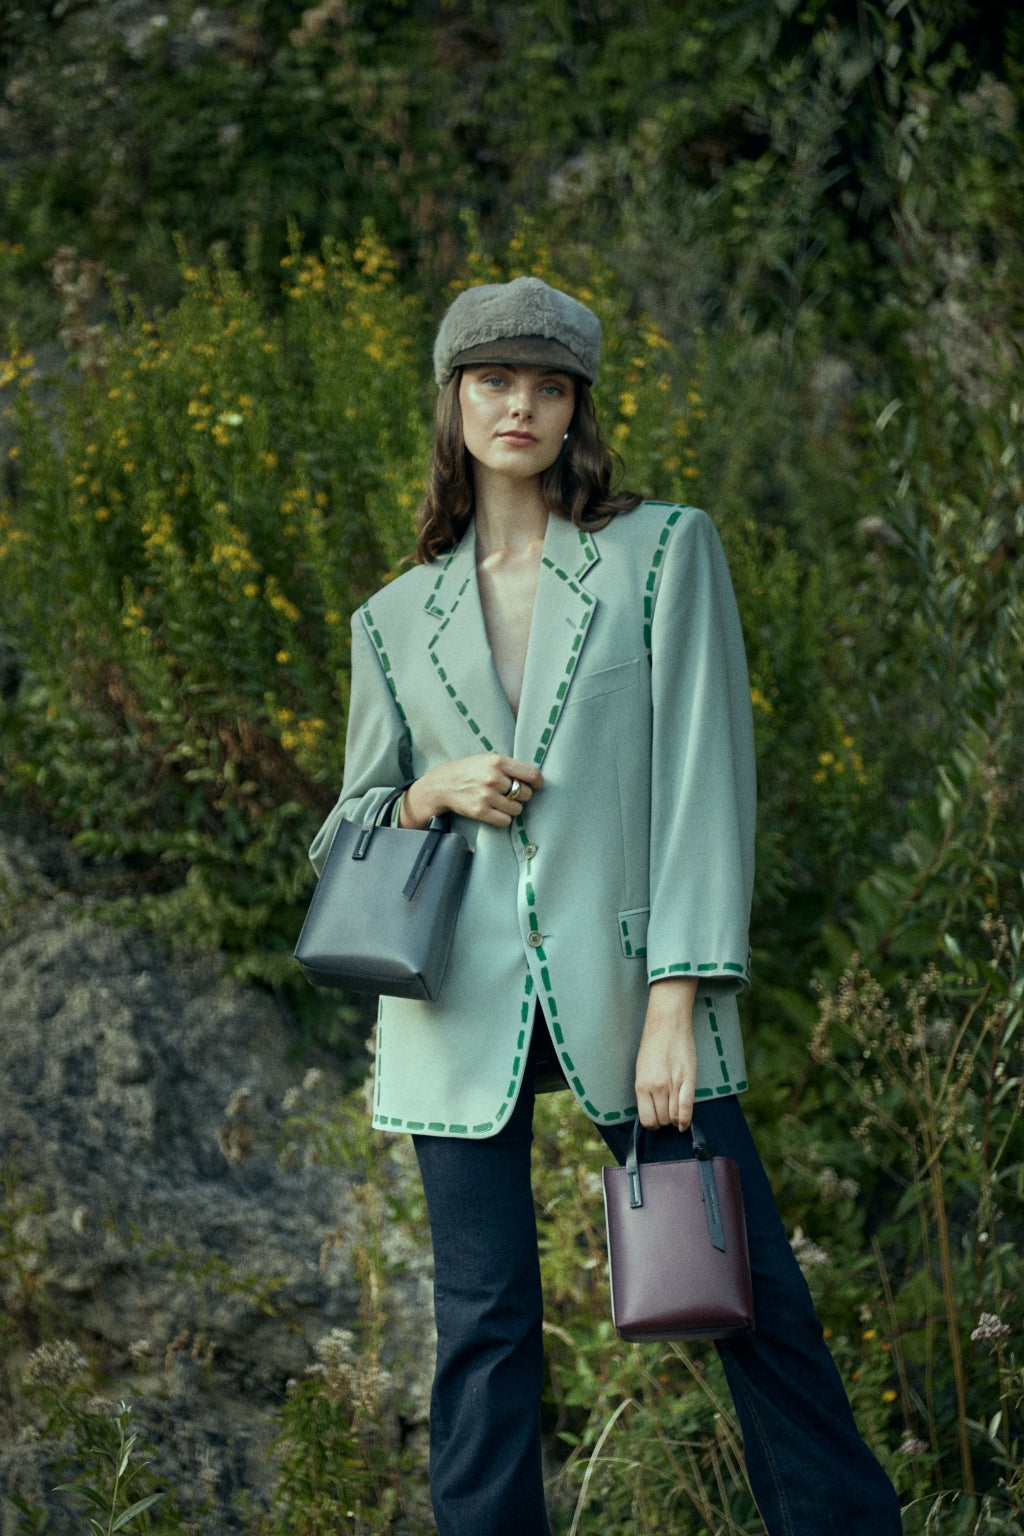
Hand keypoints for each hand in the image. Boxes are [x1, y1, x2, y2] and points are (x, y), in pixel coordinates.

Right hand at [399, 753, 542, 828]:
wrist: (443, 784)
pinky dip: (504, 817)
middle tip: (512, 793)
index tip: (536, 784)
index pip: (531, 774)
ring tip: (502, 801)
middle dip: (522, 795)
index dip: (537, 781)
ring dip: (513, 807)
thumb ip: (509, 766)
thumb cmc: (469, 770)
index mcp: (498, 762)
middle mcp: (493, 778)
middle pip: (526, 793)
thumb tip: (534, 779)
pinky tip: (496, 810)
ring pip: (517, 809)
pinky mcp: (480, 811)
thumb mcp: (488, 759)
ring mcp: (486, 796)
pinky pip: (506, 820)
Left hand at [635, 978, 698, 1131]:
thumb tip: (652, 1111)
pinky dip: (686, 1119)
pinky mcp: (688, 1079)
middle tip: (667, 1116)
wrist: (667, 1025)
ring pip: (674, 1116)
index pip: (647, 1119)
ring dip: (675, 1120)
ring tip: (676, 1115)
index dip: (652, 1124)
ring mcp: (672, 1084)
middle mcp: (656, 1088)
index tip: (656, 1121)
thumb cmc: (652, 1046)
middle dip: (665, 1122)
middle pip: (662, 1119)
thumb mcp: (641, 1070)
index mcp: (641, 1085)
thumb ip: (646, 1091)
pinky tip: (684, 1123)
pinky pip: (687, 1107)